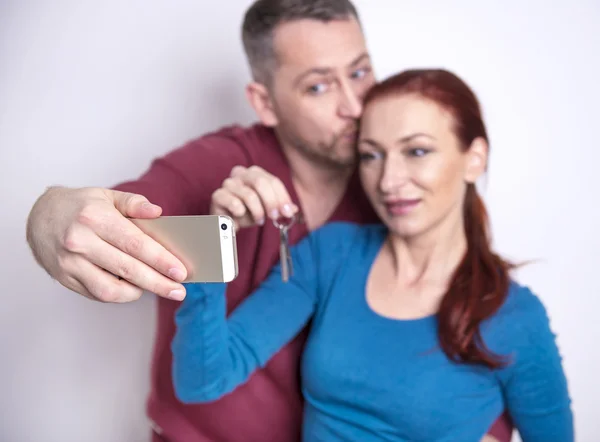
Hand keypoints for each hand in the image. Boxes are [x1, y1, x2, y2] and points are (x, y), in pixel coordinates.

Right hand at [26, 186, 187, 301]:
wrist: (38, 217)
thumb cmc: (80, 206)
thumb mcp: (107, 196)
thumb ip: (134, 203)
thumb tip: (158, 212)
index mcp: (94, 218)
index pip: (135, 244)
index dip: (160, 260)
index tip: (181, 272)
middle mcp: (79, 242)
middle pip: (127, 269)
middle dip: (157, 283)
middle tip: (178, 291)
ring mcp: (69, 263)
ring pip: (110, 289)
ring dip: (138, 292)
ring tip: (157, 288)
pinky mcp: (64, 278)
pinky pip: (97, 294)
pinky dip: (119, 294)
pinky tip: (134, 288)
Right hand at [210, 165, 298, 229]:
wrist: (227, 223)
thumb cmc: (248, 213)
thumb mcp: (267, 210)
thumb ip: (280, 208)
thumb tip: (294, 209)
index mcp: (255, 173)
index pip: (273, 181)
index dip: (282, 197)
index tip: (288, 212)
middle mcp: (240, 173)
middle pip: (261, 182)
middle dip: (271, 202)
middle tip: (274, 217)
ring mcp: (228, 183)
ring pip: (249, 195)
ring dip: (257, 212)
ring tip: (258, 221)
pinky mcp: (217, 195)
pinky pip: (233, 202)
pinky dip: (240, 212)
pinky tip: (240, 218)